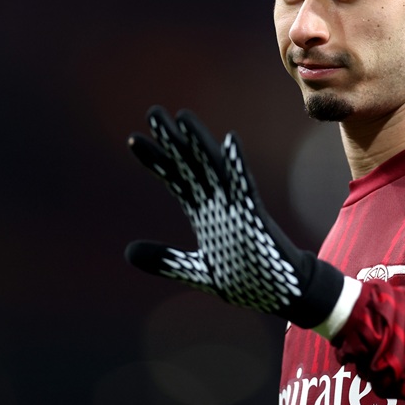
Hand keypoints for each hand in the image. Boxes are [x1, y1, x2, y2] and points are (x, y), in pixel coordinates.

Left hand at [124, 106, 344, 328]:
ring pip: (214, 167)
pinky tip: (230, 141)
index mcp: (203, 213)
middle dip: (171, 140)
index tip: (133, 139)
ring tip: (183, 117)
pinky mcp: (254, 216)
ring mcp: (235, 207)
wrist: (277, 292)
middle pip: (190, 165)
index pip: (175, 179)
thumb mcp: (192, 271)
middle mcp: (217, 203)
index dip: (155, 159)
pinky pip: (244, 187)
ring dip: (199, 142)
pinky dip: (237, 164)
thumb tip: (127, 252)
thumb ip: (163, 260)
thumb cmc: (241, 280)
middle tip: (153, 112)